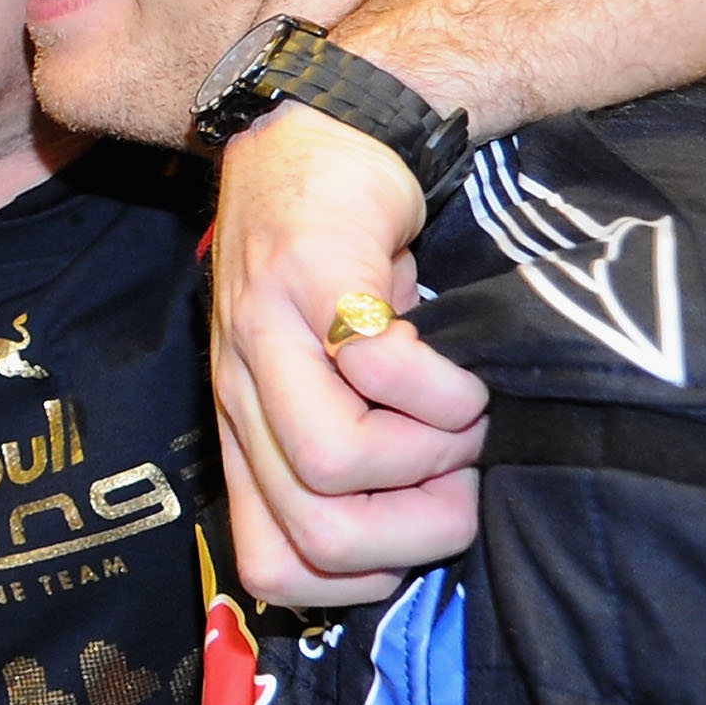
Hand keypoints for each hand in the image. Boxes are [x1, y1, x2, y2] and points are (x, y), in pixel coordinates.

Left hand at [210, 102, 489, 605]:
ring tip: (463, 405)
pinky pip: (374, 368)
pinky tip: (457, 357)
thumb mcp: (325, 372)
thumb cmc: (344, 261)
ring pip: (337, 465)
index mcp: (246, 434)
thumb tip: (422, 538)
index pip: (273, 572)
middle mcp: (242, 394)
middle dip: (419, 527)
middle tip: (462, 469)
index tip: (417, 526)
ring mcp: (265, 335)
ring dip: (434, 452)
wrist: (326, 124)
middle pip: (317, 537)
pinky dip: (439, 383)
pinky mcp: (309, 279)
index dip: (362, 580)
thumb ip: (350, 447)